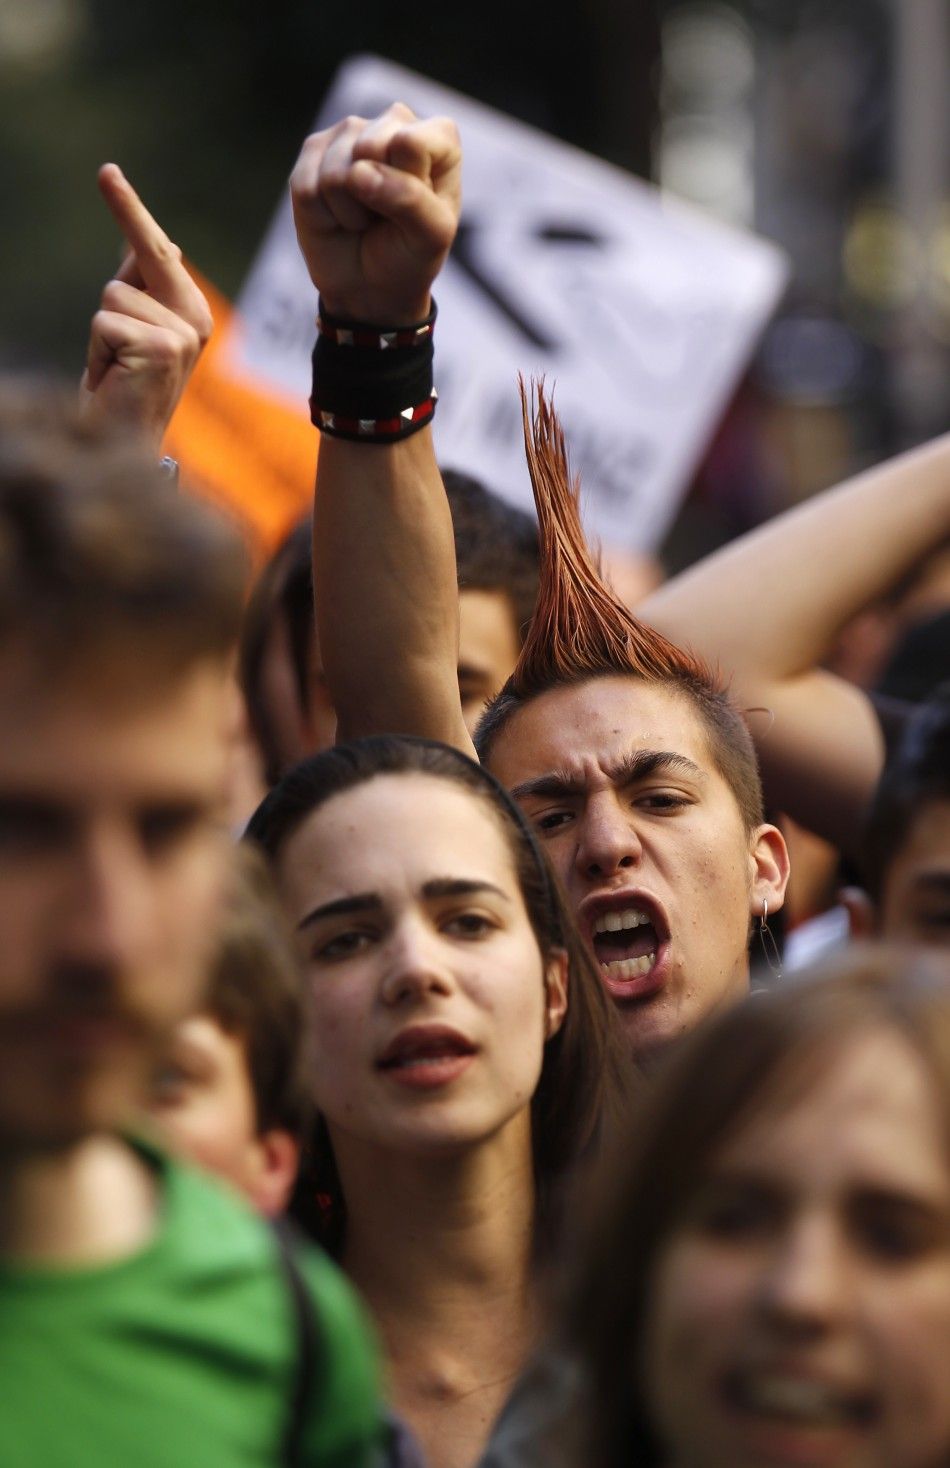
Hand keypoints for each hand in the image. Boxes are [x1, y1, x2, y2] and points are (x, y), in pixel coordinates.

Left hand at [80, 164, 212, 453]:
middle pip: (142, 256)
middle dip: (127, 213)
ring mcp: (182, 334)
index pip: (158, 252)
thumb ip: (142, 288)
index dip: (131, 211)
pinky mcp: (161, 348)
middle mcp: (195, 320)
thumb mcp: (132, 329)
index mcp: (192, 312)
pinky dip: (97, 353)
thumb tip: (151, 242)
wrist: (125, 442)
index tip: (108, 171)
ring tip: (114, 368)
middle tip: (106, 171)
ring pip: (112, 297)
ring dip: (100, 335)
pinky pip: (105, 324)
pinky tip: (114, 378)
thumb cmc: (123, 386)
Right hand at [290, 102, 460, 324]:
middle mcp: (392, 123)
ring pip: (337, 172)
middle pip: (371, 148)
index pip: (413, 143)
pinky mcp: (313, 152)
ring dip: (349, 211)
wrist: (369, 285)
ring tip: (364, 218)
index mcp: (436, 137)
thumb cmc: (409, 254)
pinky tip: (338, 215)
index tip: (416, 209)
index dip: (408, 185)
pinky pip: (307, 186)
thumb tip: (357, 173)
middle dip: (375, 197)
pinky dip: (323, 215)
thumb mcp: (430, 236)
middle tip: (385, 215)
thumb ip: (410, 199)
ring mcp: (349, 134)